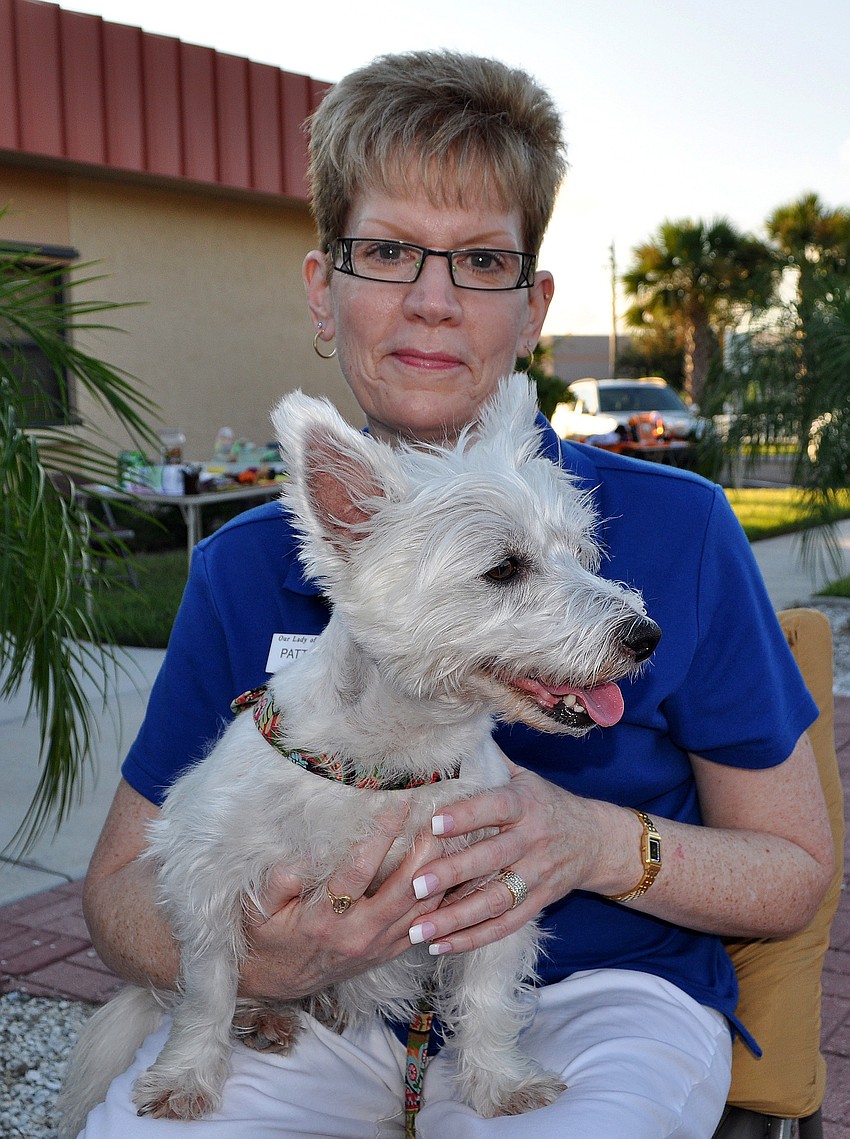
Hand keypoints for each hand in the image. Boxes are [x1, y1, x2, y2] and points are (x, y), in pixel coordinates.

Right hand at [239, 798, 448, 999]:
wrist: (274, 983)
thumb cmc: (266, 936)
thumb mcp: (259, 907)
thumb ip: (282, 877)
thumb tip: (312, 852)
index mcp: (325, 920)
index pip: (360, 870)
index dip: (382, 835)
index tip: (398, 803)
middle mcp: (358, 936)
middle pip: (406, 890)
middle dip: (425, 851)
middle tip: (438, 817)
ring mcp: (377, 947)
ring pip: (422, 910)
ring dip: (439, 874)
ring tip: (450, 838)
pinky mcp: (387, 953)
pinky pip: (424, 926)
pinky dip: (440, 900)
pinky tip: (449, 874)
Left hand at [405, 760, 619, 955]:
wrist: (596, 840)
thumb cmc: (546, 803)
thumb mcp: (524, 777)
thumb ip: (488, 763)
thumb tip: (451, 736)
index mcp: (524, 804)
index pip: (494, 808)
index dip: (465, 816)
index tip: (433, 824)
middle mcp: (531, 840)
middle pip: (491, 859)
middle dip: (452, 874)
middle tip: (414, 885)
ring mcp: (537, 875)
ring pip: (495, 900)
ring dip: (455, 918)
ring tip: (417, 929)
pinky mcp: (538, 903)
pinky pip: (504, 925)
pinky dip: (472, 938)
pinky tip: (440, 945)